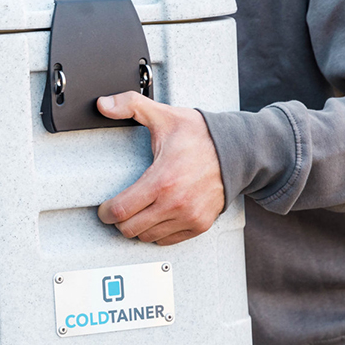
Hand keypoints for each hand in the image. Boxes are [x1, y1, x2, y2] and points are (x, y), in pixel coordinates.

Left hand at [95, 92, 225, 245]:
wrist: (240, 150)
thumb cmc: (203, 136)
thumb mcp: (165, 116)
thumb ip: (131, 106)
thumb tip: (104, 103)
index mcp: (162, 180)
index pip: (121, 211)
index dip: (106, 212)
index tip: (104, 208)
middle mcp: (175, 203)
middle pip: (130, 229)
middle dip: (119, 221)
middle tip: (119, 209)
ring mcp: (189, 216)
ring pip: (147, 237)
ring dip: (138, 227)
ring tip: (138, 211)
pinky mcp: (199, 224)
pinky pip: (167, 240)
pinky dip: (157, 232)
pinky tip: (156, 216)